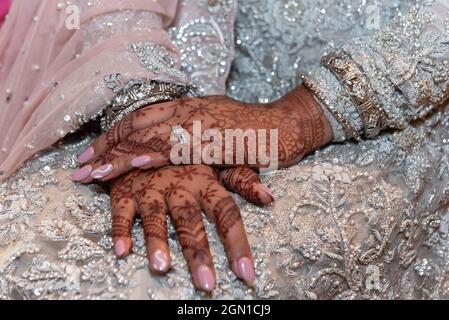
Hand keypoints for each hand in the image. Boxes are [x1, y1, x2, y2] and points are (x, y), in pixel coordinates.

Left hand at [72, 85, 332, 182]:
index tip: (92, 155)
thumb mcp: (216, 132)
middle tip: (81, 168)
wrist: (289, 125)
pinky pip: (177, 147)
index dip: (113, 137)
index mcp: (186, 107)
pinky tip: (131, 164)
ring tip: (93, 173)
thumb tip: (167, 151)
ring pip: (150, 135)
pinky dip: (152, 155)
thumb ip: (190, 140)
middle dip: (106, 147)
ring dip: (119, 155)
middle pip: (137, 125)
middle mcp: (188, 110)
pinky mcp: (214, 138)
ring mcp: (199, 122)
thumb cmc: (253, 133)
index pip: (140, 119)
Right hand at [110, 165, 272, 291]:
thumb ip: (242, 179)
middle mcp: (179, 185)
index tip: (246, 274)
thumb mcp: (217, 162)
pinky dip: (119, 230)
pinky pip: (119, 210)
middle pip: (190, 220)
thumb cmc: (188, 156)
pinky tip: (121, 251)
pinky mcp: (124, 189)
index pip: (226, 212)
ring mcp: (150, 187)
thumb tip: (270, 197)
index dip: (237, 242)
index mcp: (205, 180)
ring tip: (161, 267)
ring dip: (156, 241)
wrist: (147, 136)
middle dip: (198, 252)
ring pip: (154, 215)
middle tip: (206, 284)